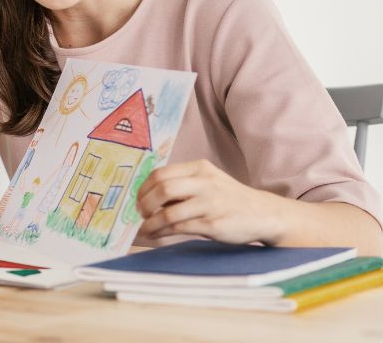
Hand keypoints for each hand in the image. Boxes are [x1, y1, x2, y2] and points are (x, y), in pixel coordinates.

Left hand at [137, 159, 284, 243]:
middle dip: (144, 204)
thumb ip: (183, 184)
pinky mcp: (213, 224)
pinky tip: (157, 235)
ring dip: (151, 223)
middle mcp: (205, 183)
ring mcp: (210, 203)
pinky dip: (162, 232)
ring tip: (145, 229)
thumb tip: (146, 196)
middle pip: (162, 189)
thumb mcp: (208, 182)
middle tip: (140, 214)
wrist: (265, 214)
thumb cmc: (229, 199)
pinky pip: (179, 228)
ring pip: (168, 212)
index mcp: (200, 168)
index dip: (143, 188)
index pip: (160, 174)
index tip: (138, 200)